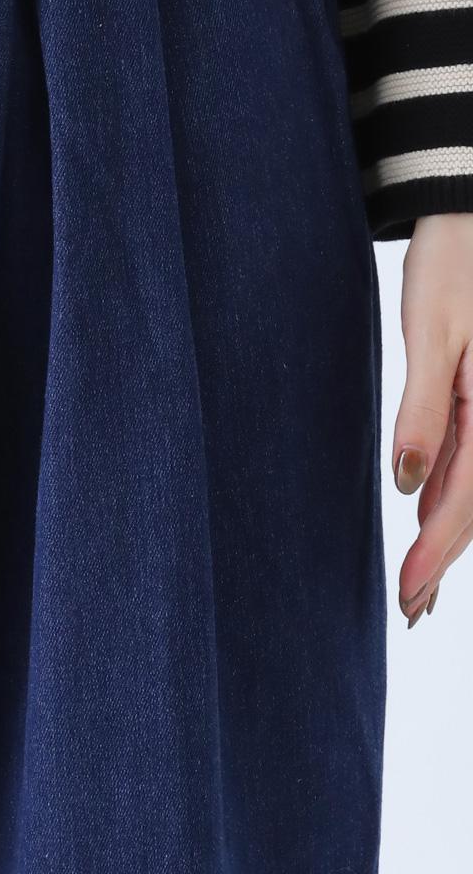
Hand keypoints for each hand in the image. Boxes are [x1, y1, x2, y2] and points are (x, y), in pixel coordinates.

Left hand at [393, 212, 472, 625]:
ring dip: (452, 534)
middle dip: (445, 559)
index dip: (439, 552)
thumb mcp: (431, 331)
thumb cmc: (455, 264)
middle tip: (411, 609)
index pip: (470, 498)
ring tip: (422, 586)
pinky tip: (432, 517)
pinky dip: (455, 494)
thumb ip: (423, 409)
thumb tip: (406, 485)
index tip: (409, 593)